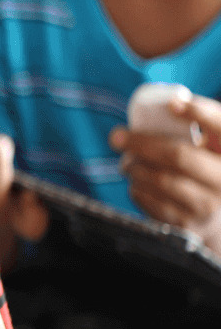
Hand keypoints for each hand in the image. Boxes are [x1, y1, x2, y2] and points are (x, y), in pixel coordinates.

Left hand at [112, 93, 220, 250]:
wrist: (215, 218)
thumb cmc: (205, 170)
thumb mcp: (210, 148)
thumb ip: (196, 128)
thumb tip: (169, 104)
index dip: (200, 113)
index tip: (173, 105)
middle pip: (177, 156)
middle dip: (141, 143)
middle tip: (117, 136)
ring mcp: (207, 206)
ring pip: (159, 179)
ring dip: (134, 166)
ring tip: (128, 162)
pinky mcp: (185, 224)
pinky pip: (149, 199)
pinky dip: (136, 186)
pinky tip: (138, 181)